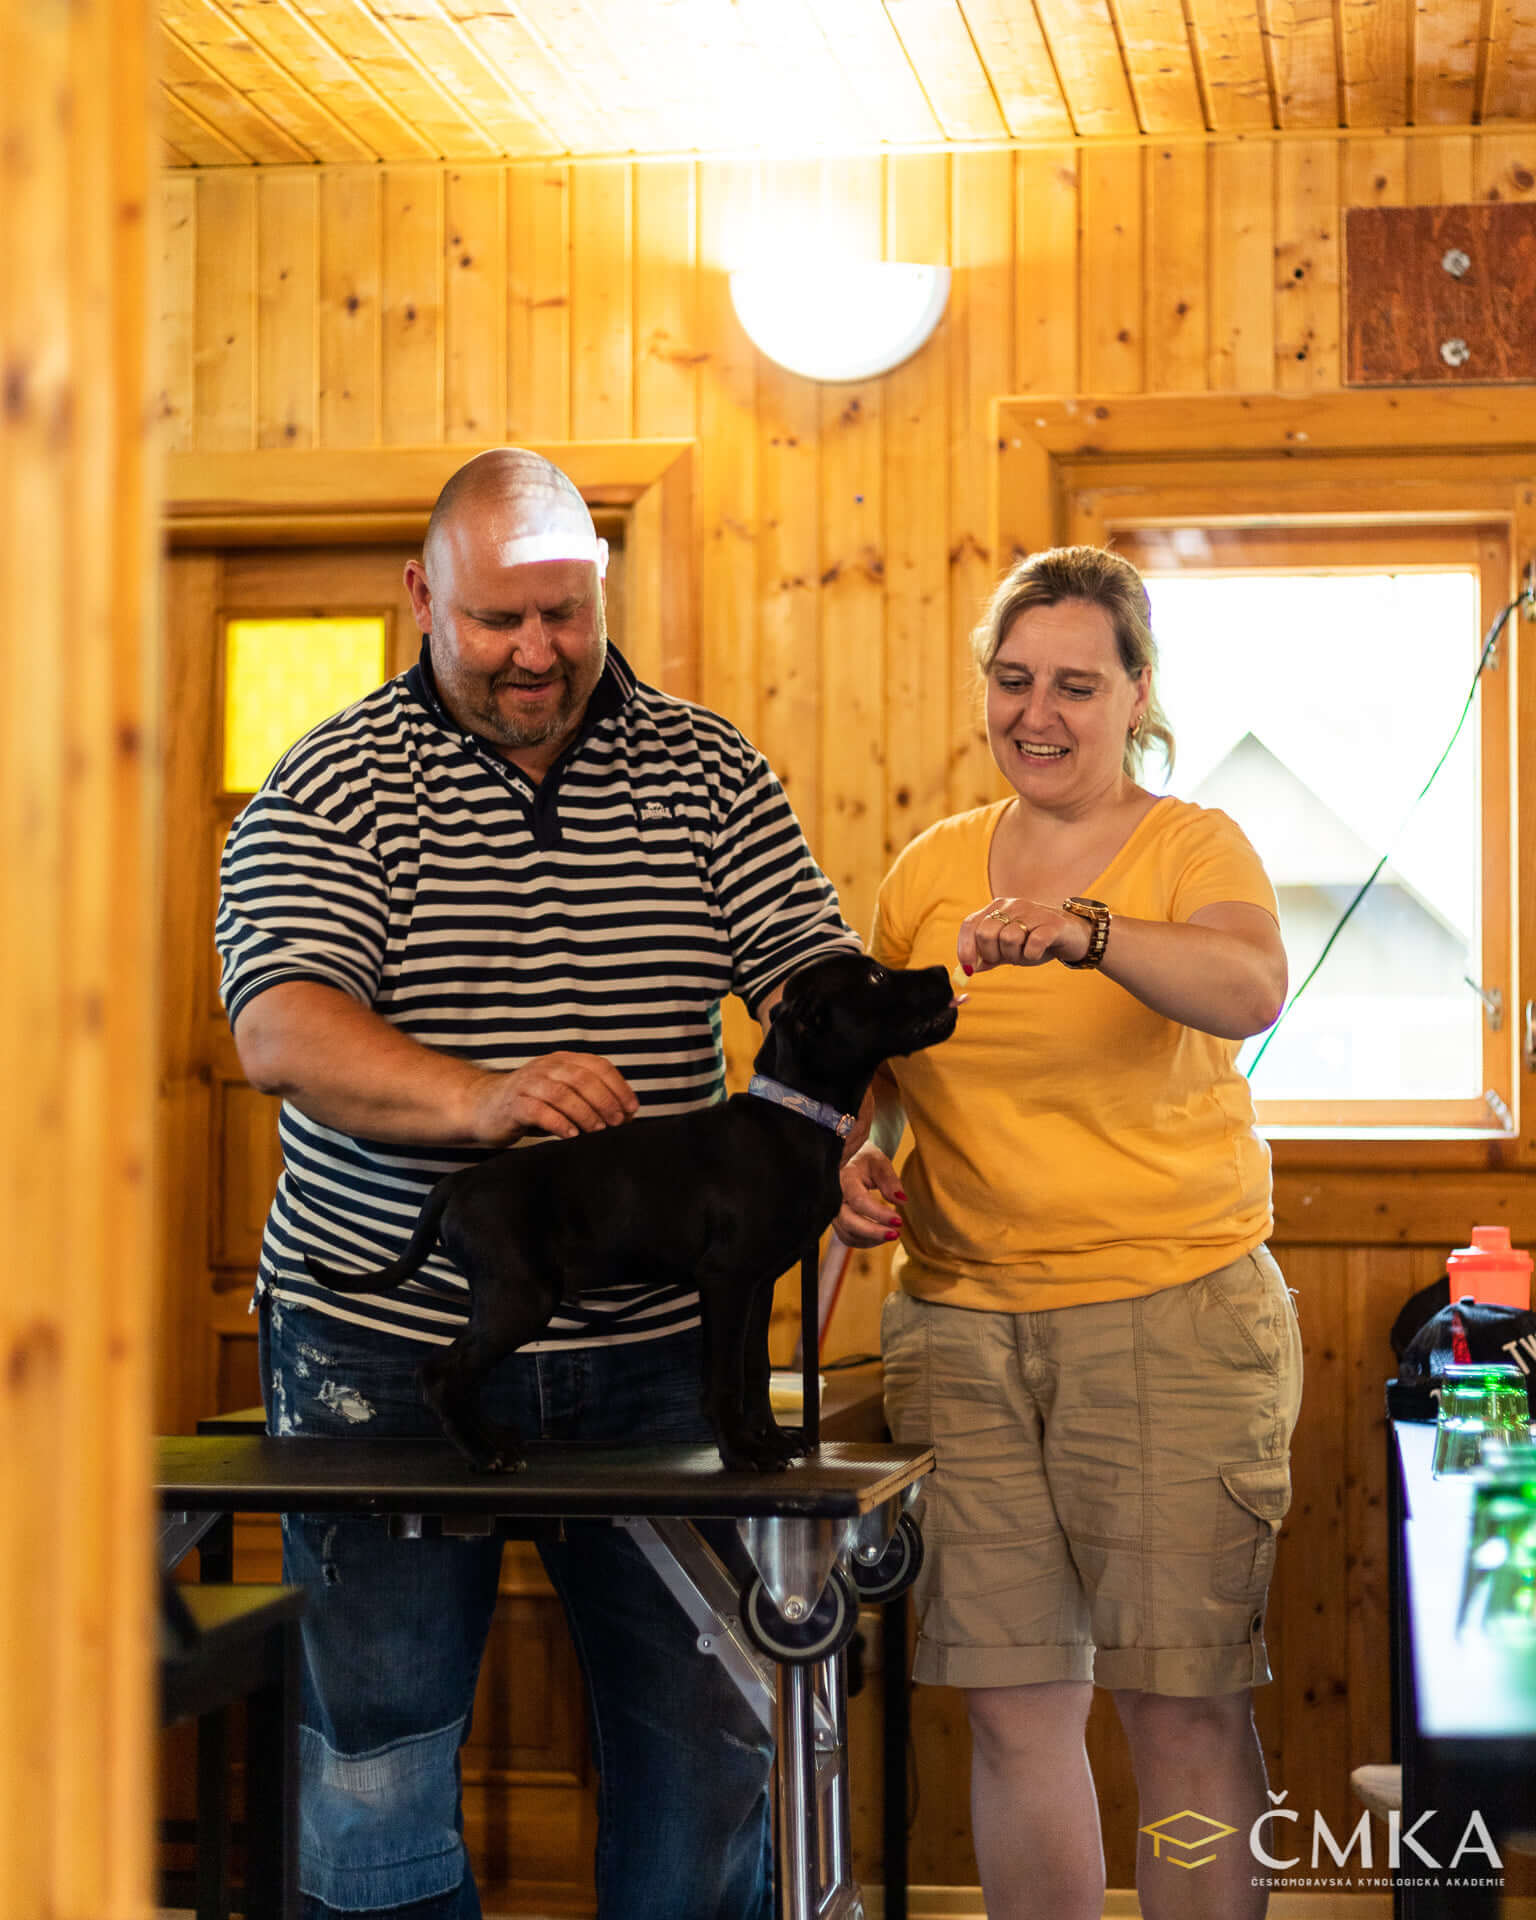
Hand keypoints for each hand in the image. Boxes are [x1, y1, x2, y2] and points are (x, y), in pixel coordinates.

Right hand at [468, 1052, 639, 1144]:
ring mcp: (528, 1084)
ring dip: (585, 1113)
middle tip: (617, 1123)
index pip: (598, 1066)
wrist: (483, 1106)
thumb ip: (589, 1099)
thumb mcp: (562, 1096)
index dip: (619, 1087)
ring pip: (562, 1093)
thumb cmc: (531, 1104)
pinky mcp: (513, 1104)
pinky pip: (538, 1110)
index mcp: (563, 1061)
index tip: (632, 1109)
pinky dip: (558, 1123)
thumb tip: (627, 1116)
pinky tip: (571, 1135)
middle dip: (605, 1101)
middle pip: (582, 1078)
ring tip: (597, 1130)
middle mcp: (547, 1067)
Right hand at [834, 1143, 905, 1248]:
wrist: (848, 1161)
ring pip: (848, 1234)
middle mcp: (833, 1197)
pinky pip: (847, 1237)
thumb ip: (890, 1181)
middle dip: (874, 1232)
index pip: (859, 1201)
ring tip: (892, 1233)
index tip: (898, 1220)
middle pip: (849, 1222)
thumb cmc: (865, 1161)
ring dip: (871, 1238)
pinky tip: (880, 1235)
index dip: (878, 1214)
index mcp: (844, 1179)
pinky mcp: (836, 1221)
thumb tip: (901, 1200)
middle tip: (896, 1234)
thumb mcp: (879, 1163)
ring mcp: (832, 1211)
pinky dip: (865, 1241)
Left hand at [956, 897, 1090, 974]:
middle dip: (992, 954)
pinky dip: (1031, 954)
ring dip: (1014, 955)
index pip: (970, 924)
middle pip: (986, 933)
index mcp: (997, 908)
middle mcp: (1012, 906)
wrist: (1075, 936)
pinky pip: (1032, 943)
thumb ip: (988, 956)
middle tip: (1007, 959)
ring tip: (1025, 954)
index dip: (965, 947)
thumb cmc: (1038, 941)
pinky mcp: (1052, 923)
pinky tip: (1037, 953)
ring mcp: (1032, 912)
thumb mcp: (1009, 949)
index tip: (968, 967)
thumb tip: (966, 968)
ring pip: (1008, 939)